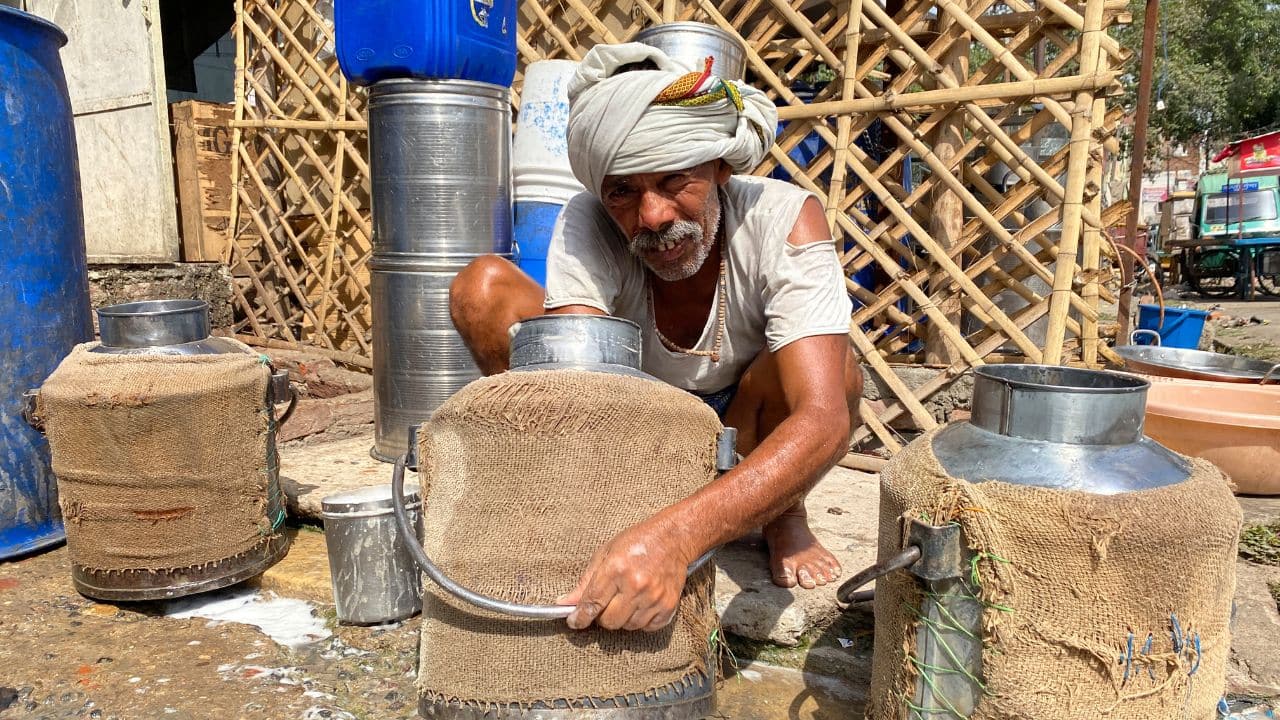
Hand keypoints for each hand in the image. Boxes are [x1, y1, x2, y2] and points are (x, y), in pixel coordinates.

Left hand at [555, 520, 696, 631]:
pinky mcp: (669, 605)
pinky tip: (641, 606)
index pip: (592, 604)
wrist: (672, 538)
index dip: (580, 618)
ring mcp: (654, 597)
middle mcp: (635, 585)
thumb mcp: (605, 554)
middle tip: (606, 603)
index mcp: (616, 569)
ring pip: (628, 626)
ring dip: (622, 618)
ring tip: (626, 600)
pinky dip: (641, 621)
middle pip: (609, 621)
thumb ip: (585, 582)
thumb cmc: (636, 543)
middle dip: (602, 616)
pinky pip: (647, 628)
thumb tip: (565, 603)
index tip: (574, 622)